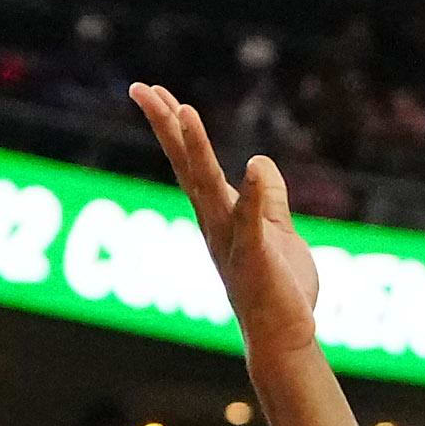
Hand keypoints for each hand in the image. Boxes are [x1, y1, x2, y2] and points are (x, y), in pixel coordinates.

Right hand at [131, 83, 322, 355]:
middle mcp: (214, 222)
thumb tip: (257, 160)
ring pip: (208, 186)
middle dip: (165, 126)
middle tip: (141, 89)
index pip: (190, 161)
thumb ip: (267, 198)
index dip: (173, 125)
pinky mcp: (255, 256)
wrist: (283, 336)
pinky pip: (251, 220)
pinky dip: (250, 193)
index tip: (153, 91)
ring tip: (183, 110)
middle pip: (185, 165)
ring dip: (195, 149)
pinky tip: (251, 164)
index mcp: (218, 213)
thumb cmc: (278, 288)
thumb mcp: (275, 231)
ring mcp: (230, 239)